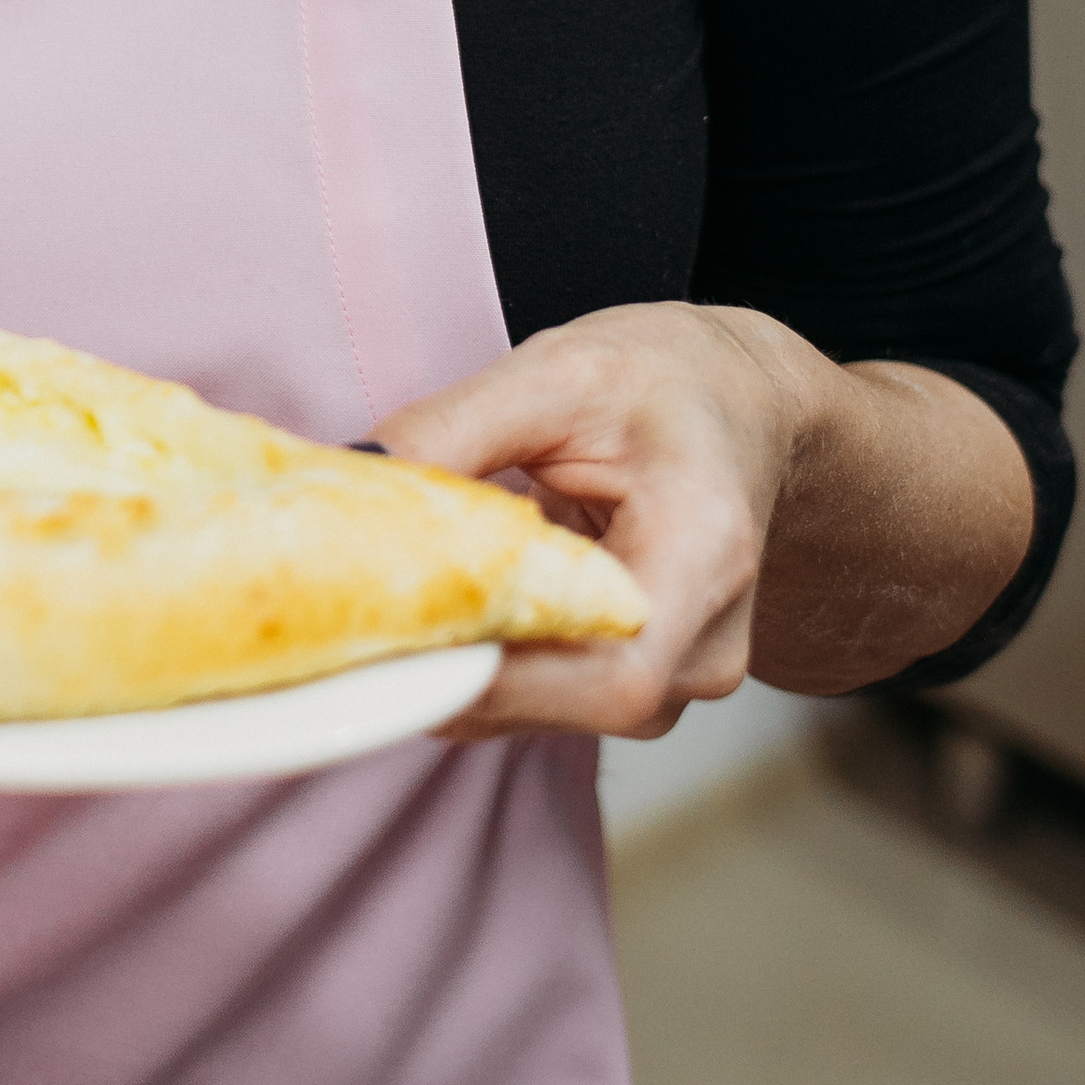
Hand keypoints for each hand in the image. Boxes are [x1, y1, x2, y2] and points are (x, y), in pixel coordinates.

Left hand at [379, 301, 1033, 742]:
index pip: (610, 674)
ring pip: (539, 711)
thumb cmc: (663, 383)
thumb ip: (452, 428)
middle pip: (562, 705)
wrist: (737, 405)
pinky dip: (477, 658)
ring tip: (385, 589)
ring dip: (453, 662)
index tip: (388, 634)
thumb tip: (352, 478)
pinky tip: (435, 603)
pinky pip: (541, 698)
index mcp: (706, 553)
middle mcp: (707, 644)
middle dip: (445, 663)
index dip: (493, 677)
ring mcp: (679, 679)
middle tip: (347, 606)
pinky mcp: (638, 687)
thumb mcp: (557, 373)